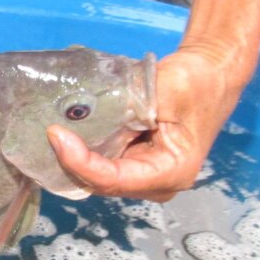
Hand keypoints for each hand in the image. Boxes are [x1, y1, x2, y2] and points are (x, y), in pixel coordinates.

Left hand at [47, 45, 246, 202]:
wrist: (211, 75)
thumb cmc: (197, 83)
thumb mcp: (168, 90)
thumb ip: (131, 108)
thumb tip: (88, 115)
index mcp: (172, 172)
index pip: (115, 179)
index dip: (81, 161)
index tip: (57, 135)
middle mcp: (156, 184)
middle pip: (102, 183)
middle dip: (72, 161)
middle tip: (48, 131)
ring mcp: (143, 176)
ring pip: (98, 176)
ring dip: (74, 157)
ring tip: (52, 132)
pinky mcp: (133, 163)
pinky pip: (101, 163)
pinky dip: (83, 150)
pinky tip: (66, 132)